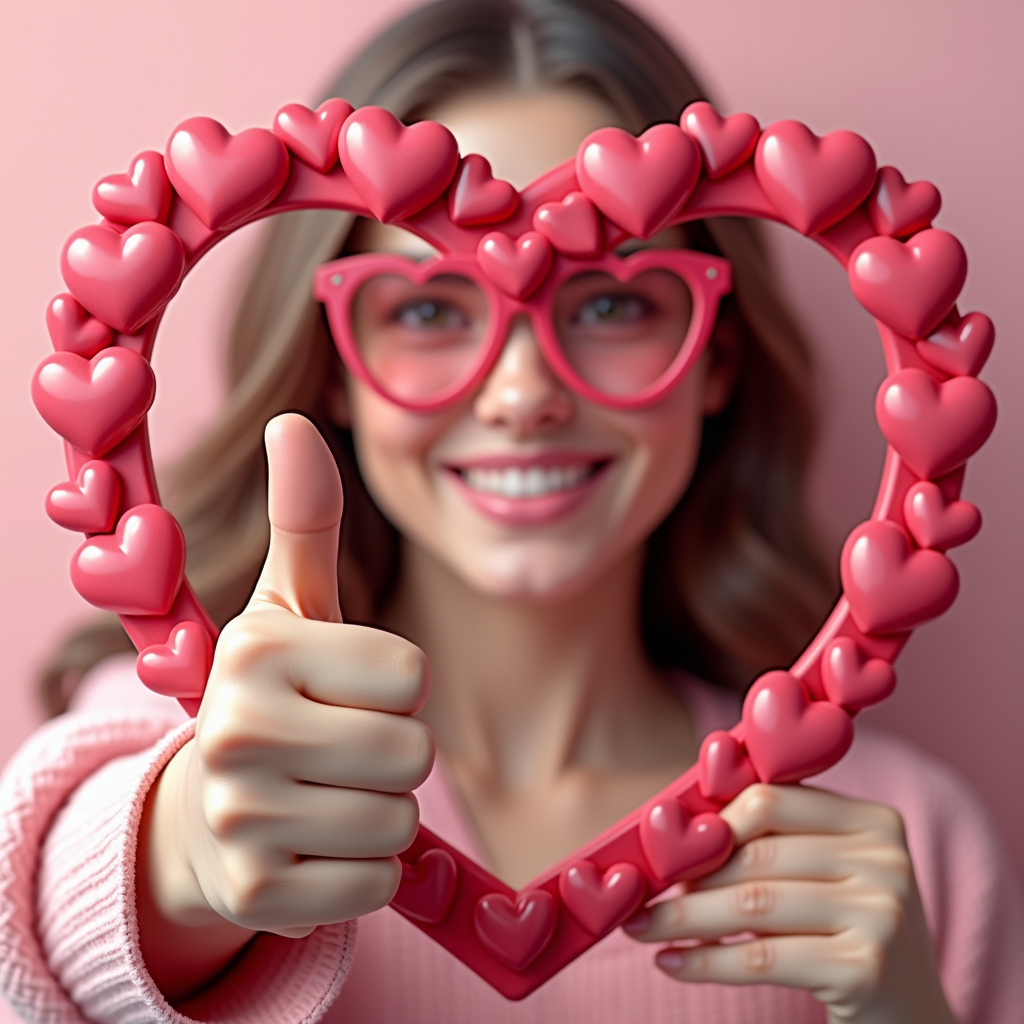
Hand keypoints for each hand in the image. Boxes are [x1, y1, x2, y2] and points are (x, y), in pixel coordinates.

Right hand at [138, 414, 432, 995]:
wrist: (210, 807)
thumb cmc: (276, 695)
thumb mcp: (291, 608)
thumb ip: (306, 521)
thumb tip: (290, 421)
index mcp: (256, 650)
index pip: (411, 677)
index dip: (394, 689)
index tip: (344, 693)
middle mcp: (235, 731)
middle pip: (412, 752)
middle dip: (393, 753)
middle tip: (337, 750)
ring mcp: (240, 820)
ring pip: (400, 821)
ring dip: (380, 811)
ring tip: (325, 795)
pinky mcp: (256, 895)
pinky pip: (378, 883)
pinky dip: (364, 869)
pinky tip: (314, 846)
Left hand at [623, 784, 957, 1023]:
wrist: (915, 1022)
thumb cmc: (849, 936)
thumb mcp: (827, 876)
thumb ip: (773, 843)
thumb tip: (674, 833)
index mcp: (874, 821)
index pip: (770, 802)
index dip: (711, 824)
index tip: (663, 846)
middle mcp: (886, 860)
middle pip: (756, 855)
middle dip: (687, 877)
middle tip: (639, 892)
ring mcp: (881, 914)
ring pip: (751, 905)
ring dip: (682, 919)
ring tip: (639, 927)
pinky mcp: (867, 970)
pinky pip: (762, 958)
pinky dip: (706, 960)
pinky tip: (670, 963)